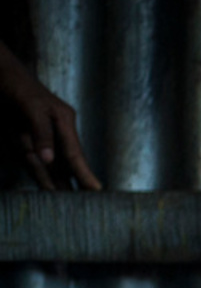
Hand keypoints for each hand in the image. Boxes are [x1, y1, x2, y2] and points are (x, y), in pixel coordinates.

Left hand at [0, 41, 100, 190]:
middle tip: (90, 201)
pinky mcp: (25, 141)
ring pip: (50, 166)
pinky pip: (34, 162)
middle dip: (76, 182)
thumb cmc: (17, 85)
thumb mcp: (30, 106)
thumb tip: (48, 160)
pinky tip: (50, 188)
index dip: (84, 173)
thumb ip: (41, 133)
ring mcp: (40, 138)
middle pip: (66, 163)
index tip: (96, 189)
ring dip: (56, 182)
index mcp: (64, 121)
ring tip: (70, 202)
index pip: (75, 153)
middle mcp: (55, 133)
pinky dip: (41, 176)